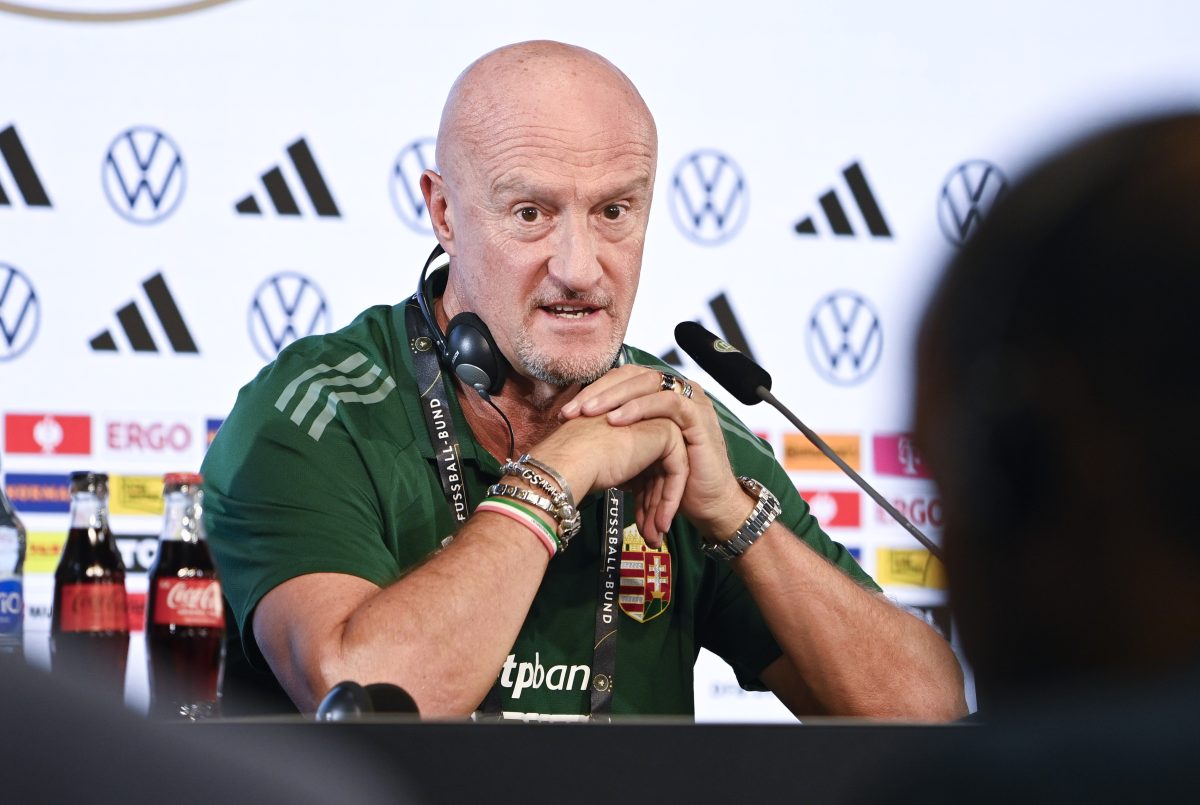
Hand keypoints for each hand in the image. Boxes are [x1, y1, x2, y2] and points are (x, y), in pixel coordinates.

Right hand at [528, 411, 688, 545]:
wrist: (571, 460)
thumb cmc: (572, 463)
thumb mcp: (600, 465)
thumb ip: (620, 471)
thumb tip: (629, 489)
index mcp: (625, 427)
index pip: (642, 468)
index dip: (641, 500)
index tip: (639, 526)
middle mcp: (642, 422)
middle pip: (656, 472)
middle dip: (652, 508)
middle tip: (650, 536)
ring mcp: (656, 422)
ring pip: (667, 474)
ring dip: (661, 508)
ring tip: (653, 536)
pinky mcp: (667, 432)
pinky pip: (677, 471)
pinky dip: (670, 499)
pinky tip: (661, 522)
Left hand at [560, 366, 753, 540]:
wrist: (706, 504)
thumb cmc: (672, 481)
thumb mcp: (637, 454)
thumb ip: (617, 437)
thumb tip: (576, 432)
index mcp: (660, 395)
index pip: (622, 380)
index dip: (593, 391)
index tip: (566, 412)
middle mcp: (675, 392)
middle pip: (632, 376)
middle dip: (599, 392)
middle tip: (573, 411)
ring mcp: (690, 400)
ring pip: (649, 384)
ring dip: (616, 397)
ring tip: (590, 413)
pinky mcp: (698, 416)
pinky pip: (668, 402)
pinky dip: (641, 408)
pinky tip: (617, 421)